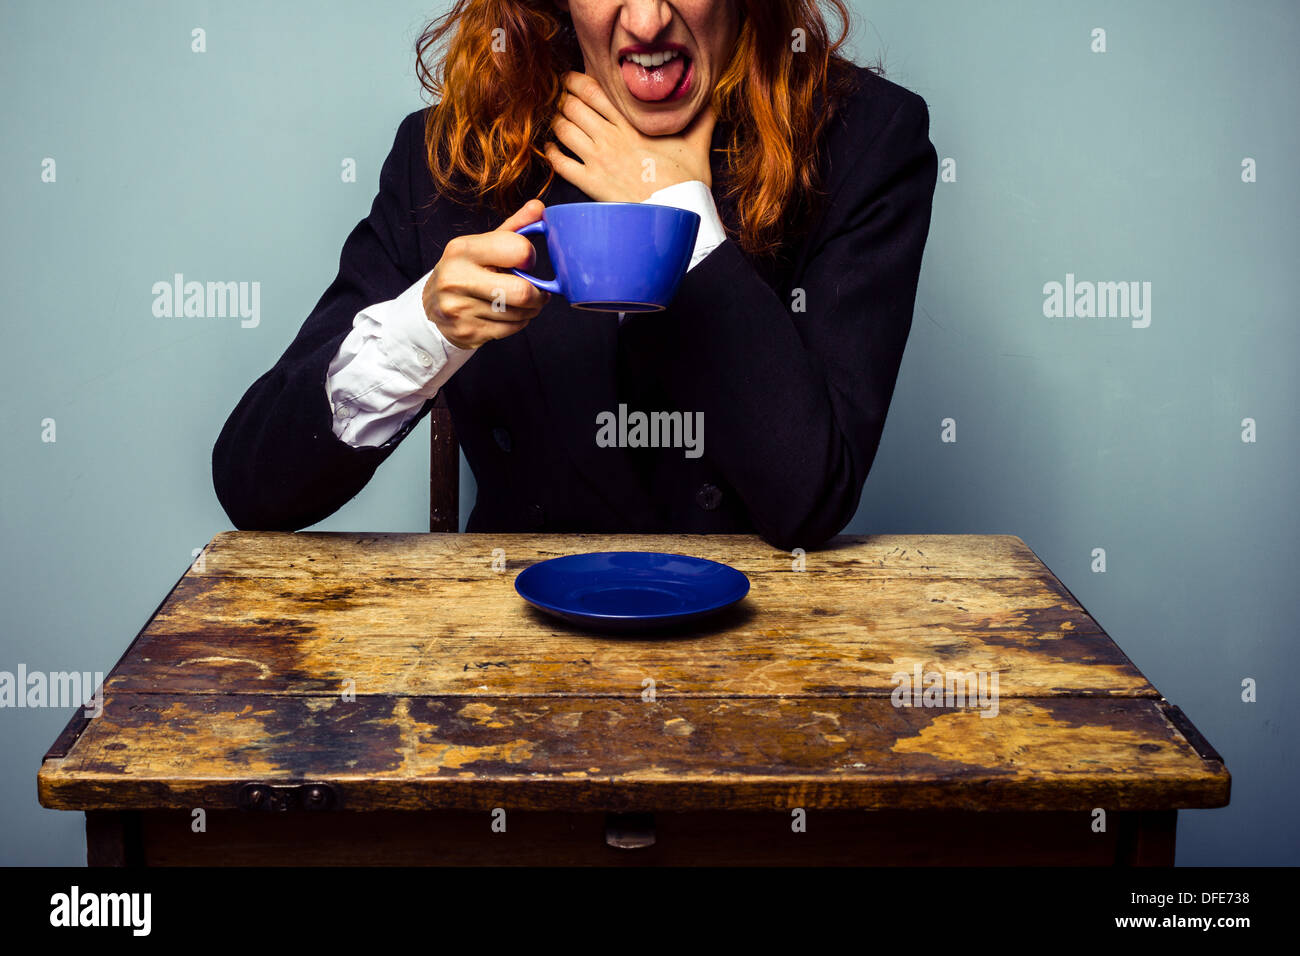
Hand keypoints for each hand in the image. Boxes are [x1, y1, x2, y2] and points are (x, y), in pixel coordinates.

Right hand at [422, 200, 550, 348]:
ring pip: (520, 314)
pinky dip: (519, 323)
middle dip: (538, 294)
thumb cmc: (466, 271)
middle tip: (538, 292)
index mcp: (463, 250)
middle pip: (522, 292)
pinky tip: (510, 314)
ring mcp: (460, 308)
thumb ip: (513, 228)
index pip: (517, 249)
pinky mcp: (468, 331)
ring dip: (530, 310)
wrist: (432, 308)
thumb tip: (539, 207)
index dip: (530, 257)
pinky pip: (511, 330)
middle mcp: (457, 279)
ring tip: (521, 303)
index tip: (526, 262)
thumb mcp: (483, 245)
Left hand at [544, 71, 716, 202]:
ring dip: (557, 123)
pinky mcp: (591, 184)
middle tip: (564, 101)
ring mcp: (598, 161)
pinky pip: (560, 164)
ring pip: (564, 131)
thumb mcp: (697, 146)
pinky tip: (551, 149)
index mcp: (632, 125)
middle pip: (573, 107)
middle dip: (564, 100)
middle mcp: (611, 139)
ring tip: (560, 122)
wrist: (676, 213)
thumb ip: (701, 120)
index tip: (571, 79)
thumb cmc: (686, 182)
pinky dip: (551, 153)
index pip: (595, 92)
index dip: (577, 81)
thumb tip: (709, 102)